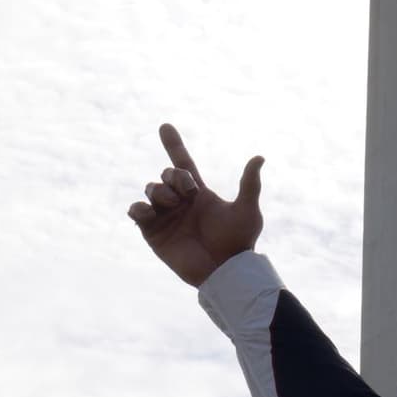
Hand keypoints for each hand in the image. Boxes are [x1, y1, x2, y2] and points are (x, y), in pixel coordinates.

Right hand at [128, 124, 264, 286]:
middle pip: (166, 175)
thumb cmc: (239, 241)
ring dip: (160, 191)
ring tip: (173, 204)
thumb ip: (249, 184)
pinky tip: (149, 212)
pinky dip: (138, 207)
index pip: (183, 164)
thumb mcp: (247, 210)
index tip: (165, 126)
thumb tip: (259, 157)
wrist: (223, 270)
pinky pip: (136, 212)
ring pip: (151, 189)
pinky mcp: (152, 232)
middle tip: (187, 192)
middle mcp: (181, 202)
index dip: (174, 145)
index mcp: (200, 194)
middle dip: (174, 177)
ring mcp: (165, 217)